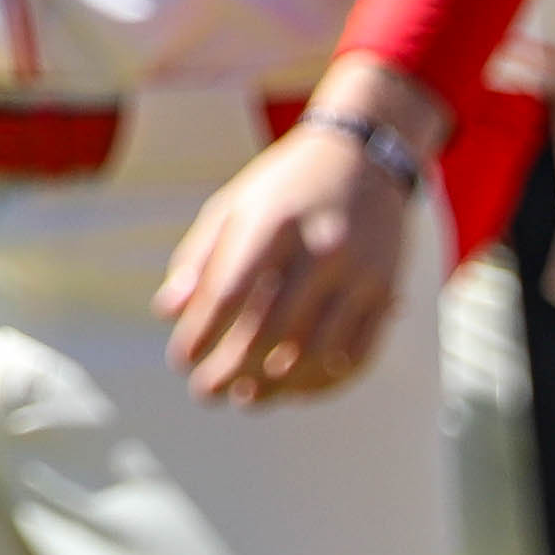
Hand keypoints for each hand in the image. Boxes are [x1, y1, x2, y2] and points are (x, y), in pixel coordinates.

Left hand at [158, 63, 438, 407]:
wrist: (364, 156)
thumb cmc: (284, 187)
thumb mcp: (234, 205)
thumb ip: (199, 257)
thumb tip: (167, 314)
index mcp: (274, 221)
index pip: (231, 291)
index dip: (202, 333)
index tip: (180, 361)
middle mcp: (322, 248)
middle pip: (272, 329)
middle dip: (234, 369)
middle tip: (205, 392)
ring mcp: (361, 273)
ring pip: (317, 351)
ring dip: (278, 385)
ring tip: (246, 398)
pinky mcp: (387, 292)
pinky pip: (358, 354)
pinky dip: (325, 382)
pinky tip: (295, 391)